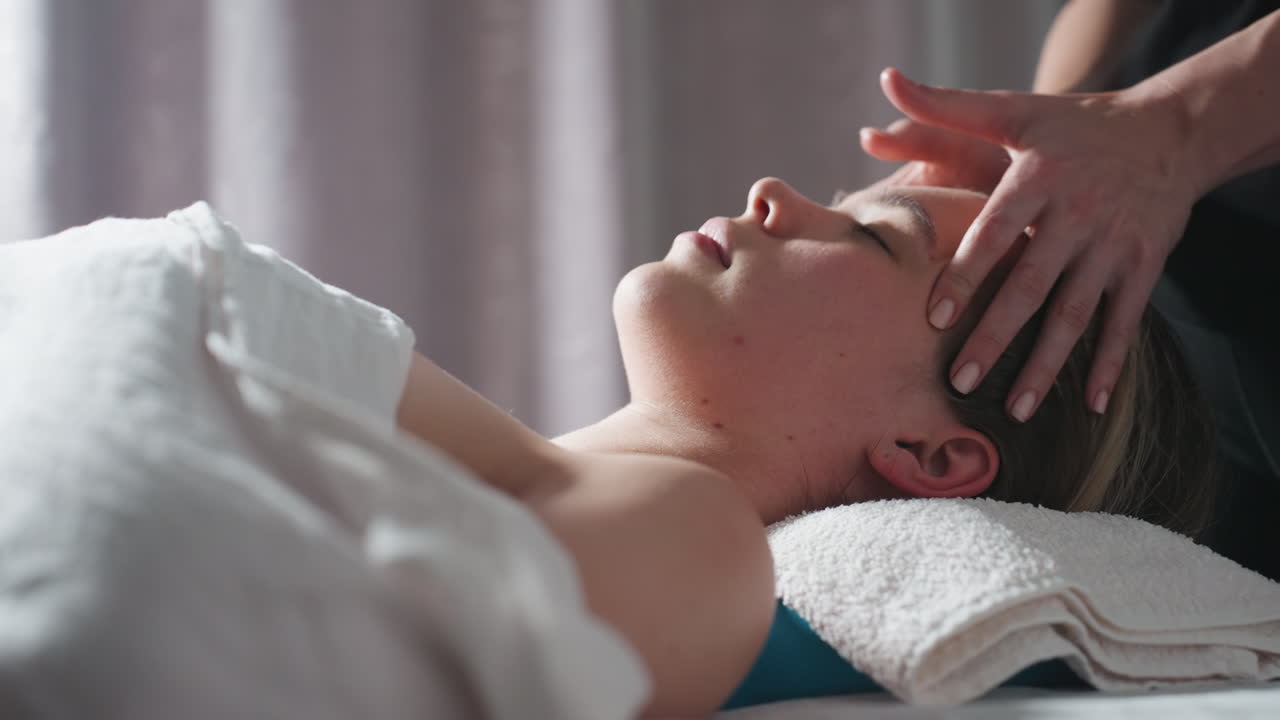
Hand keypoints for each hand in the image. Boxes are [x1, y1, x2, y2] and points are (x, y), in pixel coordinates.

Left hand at [875, 68, 1197, 420]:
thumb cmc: (1074, 125)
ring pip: (1076, 315)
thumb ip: (949, 107)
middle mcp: (1077, 216)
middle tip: (959, 382)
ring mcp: (1114, 245)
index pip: (995, 234)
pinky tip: (1092, 406)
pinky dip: (1111, 365)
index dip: (966, 277)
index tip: (934, 319)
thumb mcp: (1016, 108)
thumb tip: (888, 85)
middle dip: (995, 338)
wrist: (1171, 129)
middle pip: (1030, 287)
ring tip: (1016, 410)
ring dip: (1047, 366)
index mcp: (1038, 180)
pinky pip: (1126, 323)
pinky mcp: (1145, 265)